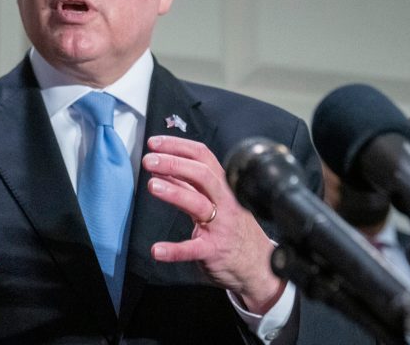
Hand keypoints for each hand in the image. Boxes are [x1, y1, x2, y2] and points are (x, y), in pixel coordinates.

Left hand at [143, 136, 283, 313]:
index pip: (202, 156)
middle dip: (174, 163)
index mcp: (222, 186)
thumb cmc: (234, 229)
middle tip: (149, 160)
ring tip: (152, 185)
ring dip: (174, 192)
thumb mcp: (216, 201)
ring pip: (198, 204)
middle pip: (201, 174)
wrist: (260, 267)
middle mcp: (224, 201)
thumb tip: (163, 167)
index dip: (178, 146)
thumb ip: (189, 185)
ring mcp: (220, 226)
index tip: (155, 143)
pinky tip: (157, 250)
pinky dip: (174, 250)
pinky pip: (193, 249)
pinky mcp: (214, 250)